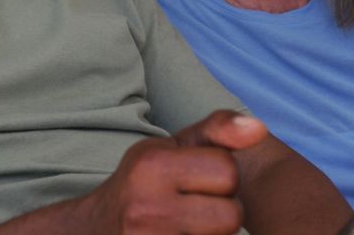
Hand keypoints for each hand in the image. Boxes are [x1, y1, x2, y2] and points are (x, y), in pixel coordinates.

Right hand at [89, 110, 267, 233]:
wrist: (95, 230)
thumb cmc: (142, 184)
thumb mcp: (170, 148)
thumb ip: (217, 131)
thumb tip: (259, 129)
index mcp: (151, 165)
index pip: (227, 171)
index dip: (222, 177)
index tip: (200, 181)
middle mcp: (147, 206)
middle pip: (231, 215)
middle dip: (224, 212)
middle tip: (199, 208)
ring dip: (215, 234)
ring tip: (191, 226)